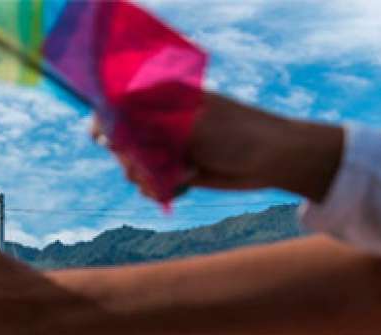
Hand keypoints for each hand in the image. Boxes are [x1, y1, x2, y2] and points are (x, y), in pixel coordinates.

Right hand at [98, 91, 341, 203]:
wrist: (275, 159)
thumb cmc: (238, 133)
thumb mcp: (193, 127)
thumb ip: (152, 129)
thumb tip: (112, 135)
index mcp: (165, 98)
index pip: (119, 105)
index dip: (105, 122)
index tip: (107, 140)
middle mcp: (162, 120)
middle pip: (121, 143)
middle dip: (132, 160)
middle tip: (151, 167)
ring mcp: (168, 146)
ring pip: (133, 168)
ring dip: (148, 179)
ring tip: (180, 178)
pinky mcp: (175, 169)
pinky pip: (150, 185)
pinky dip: (159, 191)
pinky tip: (181, 188)